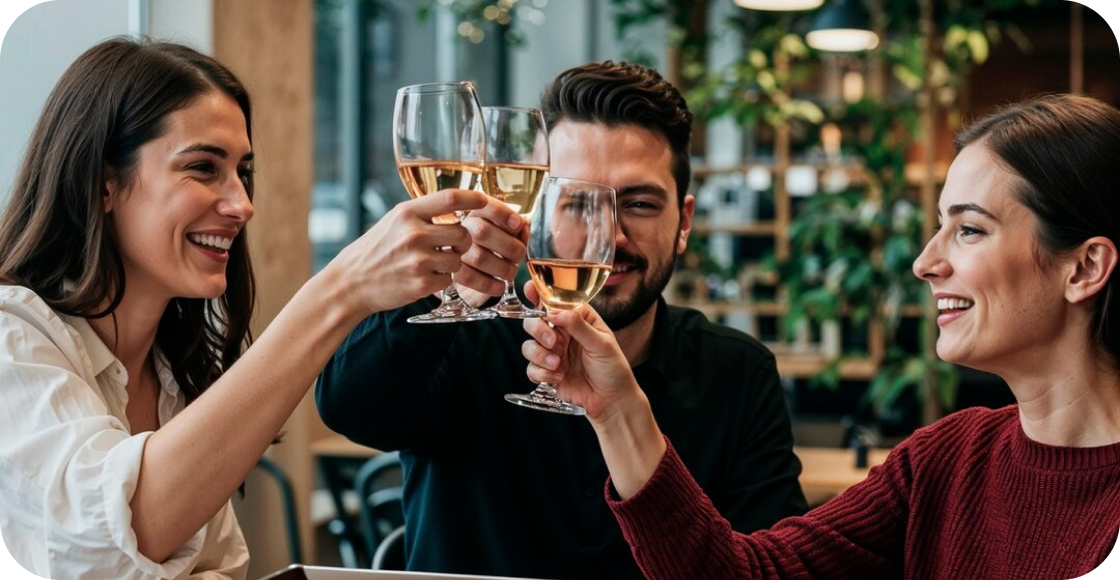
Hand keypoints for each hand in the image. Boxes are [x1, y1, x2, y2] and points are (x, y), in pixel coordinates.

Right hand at [331, 189, 487, 315]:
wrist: (351, 282)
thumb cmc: (376, 249)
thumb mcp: (394, 221)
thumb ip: (423, 214)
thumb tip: (460, 205)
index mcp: (408, 213)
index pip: (450, 198)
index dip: (474, 198)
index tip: (485, 201)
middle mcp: (414, 233)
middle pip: (463, 233)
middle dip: (463, 241)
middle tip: (452, 246)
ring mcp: (418, 260)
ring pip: (458, 259)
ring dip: (451, 263)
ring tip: (432, 264)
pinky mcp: (421, 284)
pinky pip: (448, 280)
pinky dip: (441, 280)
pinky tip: (424, 277)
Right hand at [454, 197, 527, 305]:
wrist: (467, 266)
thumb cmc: (493, 243)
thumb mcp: (505, 229)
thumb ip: (516, 227)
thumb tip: (522, 228)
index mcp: (475, 212)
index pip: (485, 205)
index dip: (504, 214)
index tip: (519, 224)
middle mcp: (461, 228)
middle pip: (483, 231)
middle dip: (509, 246)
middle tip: (518, 255)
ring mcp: (454, 251)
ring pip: (479, 258)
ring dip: (503, 268)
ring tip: (510, 271)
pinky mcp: (453, 272)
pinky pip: (471, 279)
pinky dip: (491, 285)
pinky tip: (500, 285)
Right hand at [520, 282, 643, 425]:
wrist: (611, 401)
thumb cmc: (613, 369)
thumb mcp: (602, 343)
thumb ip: (579, 325)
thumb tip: (555, 312)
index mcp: (578, 320)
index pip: (556, 302)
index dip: (540, 294)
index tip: (530, 290)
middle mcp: (562, 334)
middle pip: (534, 321)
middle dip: (539, 330)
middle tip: (554, 342)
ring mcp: (553, 353)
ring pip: (529, 345)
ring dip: (539, 355)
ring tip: (557, 365)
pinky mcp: (547, 372)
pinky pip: (530, 368)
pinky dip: (541, 373)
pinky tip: (557, 377)